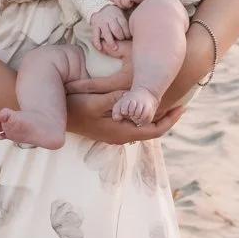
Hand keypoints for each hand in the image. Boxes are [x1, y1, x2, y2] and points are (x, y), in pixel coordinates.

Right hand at [66, 89, 183, 144]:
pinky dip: (143, 116)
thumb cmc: (74, 109)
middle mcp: (121, 136)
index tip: (182, 107)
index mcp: (122, 132)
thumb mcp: (94, 102)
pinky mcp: (109, 128)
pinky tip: (144, 104)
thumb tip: (135, 100)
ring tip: (166, 102)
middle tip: (179, 103)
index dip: (170, 120)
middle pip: (151, 130)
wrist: (56, 117)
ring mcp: (115, 134)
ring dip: (155, 116)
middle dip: (166, 117)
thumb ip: (115, 101)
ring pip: (142, 127)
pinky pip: (133, 124)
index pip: (154, 130)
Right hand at [89, 3, 129, 53]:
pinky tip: (100, 48)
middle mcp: (109, 18)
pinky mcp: (94, 26)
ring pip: (106, 33)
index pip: (124, 25)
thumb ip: (127, 21)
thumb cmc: (114, 14)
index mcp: (118, 15)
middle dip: (120, 37)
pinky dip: (97, 42)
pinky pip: (95, 35)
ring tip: (115, 48)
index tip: (129, 38)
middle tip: (122, 41)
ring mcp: (101, 22)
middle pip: (116, 30)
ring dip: (111, 42)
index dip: (128, 33)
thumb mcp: (121, 14)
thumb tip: (136, 31)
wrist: (99, 8)